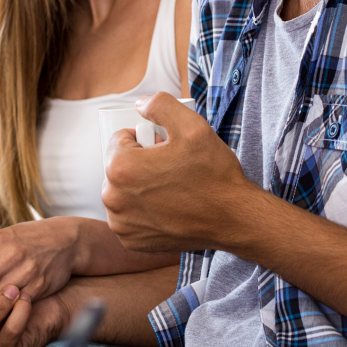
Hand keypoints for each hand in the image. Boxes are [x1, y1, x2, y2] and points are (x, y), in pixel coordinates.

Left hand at [102, 94, 257, 254]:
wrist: (232, 218)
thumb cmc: (213, 174)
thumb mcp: (192, 125)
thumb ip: (159, 105)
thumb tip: (140, 104)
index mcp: (120, 167)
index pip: (119, 140)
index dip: (144, 140)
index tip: (166, 150)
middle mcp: (113, 198)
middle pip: (119, 166)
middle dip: (141, 164)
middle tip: (172, 169)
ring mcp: (121, 223)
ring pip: (123, 192)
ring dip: (140, 187)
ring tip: (171, 189)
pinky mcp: (131, 241)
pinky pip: (129, 216)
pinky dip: (143, 211)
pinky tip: (167, 208)